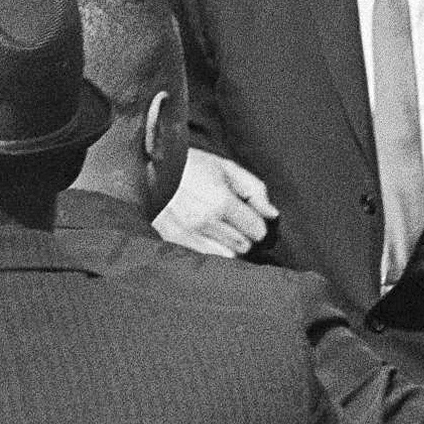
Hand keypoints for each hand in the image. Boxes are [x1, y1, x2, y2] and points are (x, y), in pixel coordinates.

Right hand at [155, 149, 272, 256]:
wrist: (150, 169)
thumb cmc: (191, 165)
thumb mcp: (226, 167)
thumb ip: (254, 189)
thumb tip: (272, 214)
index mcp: (221, 200)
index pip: (257, 230)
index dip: (257, 223)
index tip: (249, 216)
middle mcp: (206, 221)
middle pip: (244, 245)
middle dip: (244, 235)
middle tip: (233, 221)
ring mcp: (189, 234)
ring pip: (227, 256)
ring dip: (229, 245)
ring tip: (219, 229)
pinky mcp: (175, 241)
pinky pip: (206, 258)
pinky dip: (211, 249)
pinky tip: (206, 236)